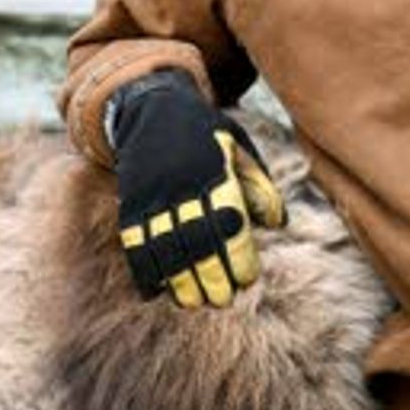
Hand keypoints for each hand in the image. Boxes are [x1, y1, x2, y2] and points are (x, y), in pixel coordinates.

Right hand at [109, 74, 287, 306]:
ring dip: (180, 280)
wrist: (150, 108)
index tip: (247, 278)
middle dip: (212, 275)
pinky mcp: (132, 204)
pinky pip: (135, 243)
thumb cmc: (204, 134)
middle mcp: (184, 187)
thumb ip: (259, 184)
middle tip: (223, 299)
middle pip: (198, 241)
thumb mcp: (238, 147)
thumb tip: (278, 223)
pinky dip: (144, 271)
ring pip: (166, 247)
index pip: (229, 223)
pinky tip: (155, 292)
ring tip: (194, 302)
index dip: (239, 255)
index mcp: (215, 174)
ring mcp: (154, 197)